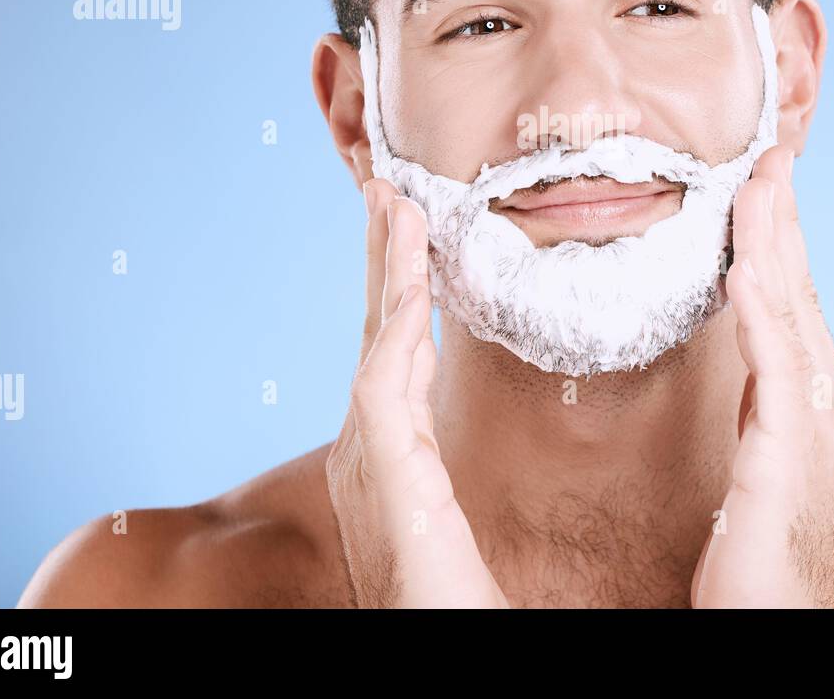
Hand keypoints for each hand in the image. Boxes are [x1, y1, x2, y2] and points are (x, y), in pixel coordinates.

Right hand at [325, 178, 508, 607]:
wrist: (439, 642)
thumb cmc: (450, 597)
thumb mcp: (449, 512)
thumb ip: (445, 461)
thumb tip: (467, 425)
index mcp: (390, 454)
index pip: (392, 353)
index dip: (397, 289)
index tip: (409, 235)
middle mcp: (368, 448)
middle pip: (374, 332)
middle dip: (381, 259)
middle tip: (387, 191)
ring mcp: (366, 459)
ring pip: (375, 341)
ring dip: (386, 270)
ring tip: (395, 203)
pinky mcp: (381, 475)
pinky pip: (384, 382)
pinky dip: (394, 324)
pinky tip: (409, 279)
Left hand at [690, 146, 833, 607]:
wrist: (774, 623)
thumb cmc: (761, 551)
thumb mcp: (762, 456)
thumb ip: (765, 398)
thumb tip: (753, 343)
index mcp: (822, 404)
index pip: (798, 303)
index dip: (783, 239)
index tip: (766, 182)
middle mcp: (832, 407)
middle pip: (801, 294)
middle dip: (783, 221)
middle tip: (769, 156)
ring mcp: (816, 431)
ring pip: (791, 316)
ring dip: (773, 245)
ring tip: (757, 187)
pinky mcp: (787, 458)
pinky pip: (774, 369)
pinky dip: (761, 312)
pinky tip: (746, 268)